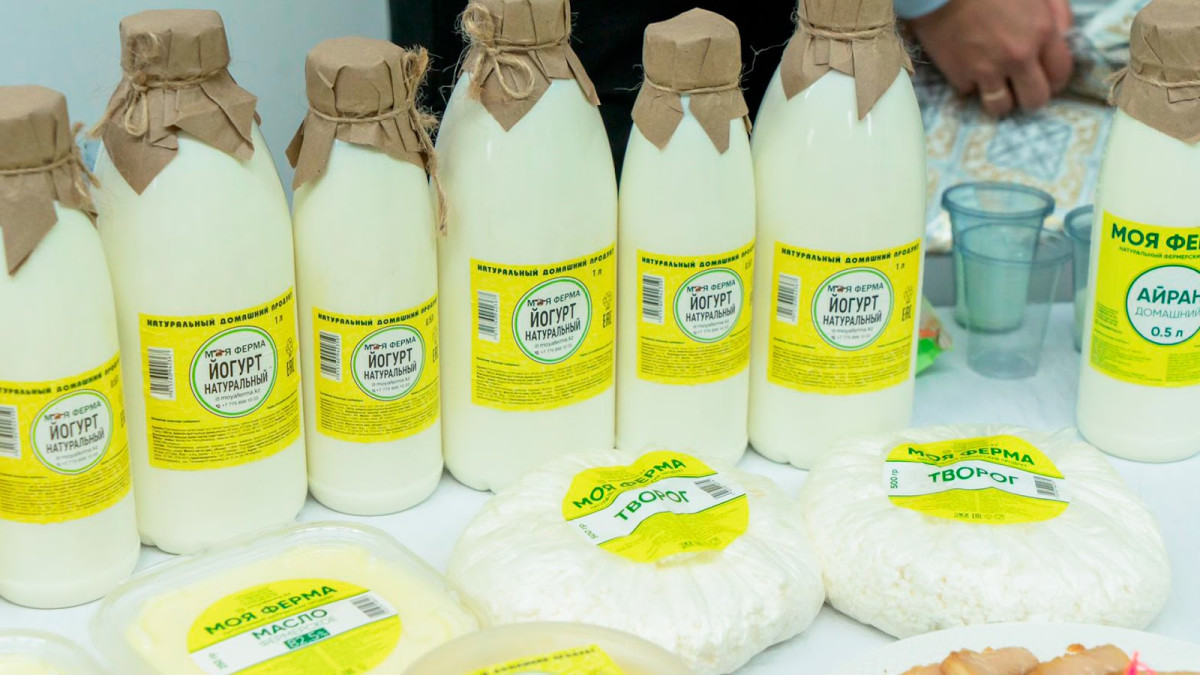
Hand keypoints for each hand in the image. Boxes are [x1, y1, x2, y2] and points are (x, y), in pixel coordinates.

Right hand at [908, 0, 1074, 115]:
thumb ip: (1057, 11)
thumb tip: (1063, 35)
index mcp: (1042, 32)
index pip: (1061, 74)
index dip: (1056, 81)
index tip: (1046, 79)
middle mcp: (1018, 57)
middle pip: (1035, 100)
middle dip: (1030, 96)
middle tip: (1021, 87)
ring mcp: (987, 70)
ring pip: (1001, 107)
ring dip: (1000, 98)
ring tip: (994, 86)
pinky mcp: (959, 75)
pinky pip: (970, 92)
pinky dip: (970, 83)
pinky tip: (967, 67)